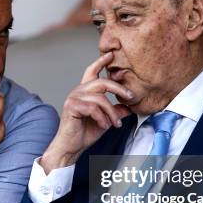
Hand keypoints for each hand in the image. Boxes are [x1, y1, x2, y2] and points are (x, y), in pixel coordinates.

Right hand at [40, 52, 131, 172]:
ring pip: (100, 98)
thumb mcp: (105, 120)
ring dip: (111, 112)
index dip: (101, 62)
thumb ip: (115, 111)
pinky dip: (102, 118)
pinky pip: (93, 108)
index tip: (111, 54)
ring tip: (116, 124)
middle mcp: (78, 91)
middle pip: (101, 82)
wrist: (71, 147)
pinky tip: (105, 126)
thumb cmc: (84, 133)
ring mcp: (73, 98)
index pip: (92, 72)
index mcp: (85, 92)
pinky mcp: (71, 106)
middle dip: (118, 89)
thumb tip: (129, 107)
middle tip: (130, 97)